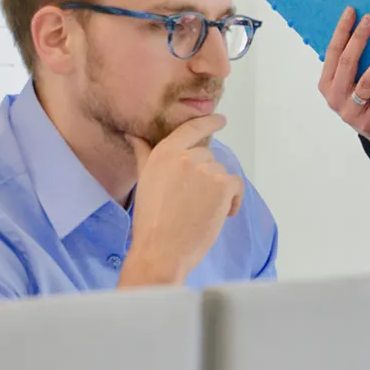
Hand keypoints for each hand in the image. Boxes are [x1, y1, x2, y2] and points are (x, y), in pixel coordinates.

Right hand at [119, 114, 244, 287]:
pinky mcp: (222, 186)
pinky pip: (236, 186)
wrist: (161, 250)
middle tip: (192, 202)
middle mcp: (184, 157)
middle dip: (206, 178)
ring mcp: (205, 170)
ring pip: (222, 173)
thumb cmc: (150, 220)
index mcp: (164, 153)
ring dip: (218, 191)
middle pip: (208, 158)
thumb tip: (134, 135)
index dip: (208, 122)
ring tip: (201, 212)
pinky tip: (220, 215)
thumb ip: (144, 155)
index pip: (191, 129)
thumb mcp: (144, 181)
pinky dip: (233, 201)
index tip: (221, 119)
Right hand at [318, 7, 369, 146]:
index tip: (352, 11)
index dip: (342, 31)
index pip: (332, 53)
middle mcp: (334, 97)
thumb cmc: (364, 99)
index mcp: (326, 84)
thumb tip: (365, 27)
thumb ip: (352, 62)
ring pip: (366, 81)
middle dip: (359, 39)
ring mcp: (351, 111)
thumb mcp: (349, 82)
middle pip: (347, 63)